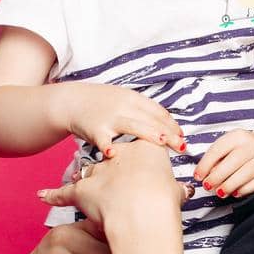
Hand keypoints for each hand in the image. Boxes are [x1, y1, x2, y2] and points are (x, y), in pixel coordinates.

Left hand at [37, 136, 192, 236]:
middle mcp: (118, 155)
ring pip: (86, 169)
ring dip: (82, 172)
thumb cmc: (164, 203)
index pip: (137, 145)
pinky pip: (64, 193)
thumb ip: (177, 190)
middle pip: (110, 152)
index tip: (133, 157)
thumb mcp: (176, 193)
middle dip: (109, 156)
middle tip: (106, 157)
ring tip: (76, 173)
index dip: (135, 151)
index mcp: (143, 149)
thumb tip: (188, 191)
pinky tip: (42, 195)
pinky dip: (53, 195)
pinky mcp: (81, 190)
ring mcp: (97, 172)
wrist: (145, 212)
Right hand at [53, 80, 186, 157]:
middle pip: (150, 119)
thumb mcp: (124, 100)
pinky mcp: (95, 129)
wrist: (71, 101)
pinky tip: (113, 154)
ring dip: (149, 134)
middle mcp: (124, 106)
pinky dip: (107, 147)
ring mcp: (110, 118)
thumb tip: (168, 127)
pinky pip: (103, 140)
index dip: (171, 123)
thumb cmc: (101, 104)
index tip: (182, 135)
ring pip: (132, 126)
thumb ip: (143, 112)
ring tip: (163, 142)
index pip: (157, 111)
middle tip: (182, 146)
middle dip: (168, 133)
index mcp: (133, 99)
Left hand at [193, 127, 253, 197]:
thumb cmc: (243, 149)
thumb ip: (216, 158)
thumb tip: (204, 175)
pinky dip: (242, 190)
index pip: (218, 150)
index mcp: (238, 136)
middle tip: (207, 186)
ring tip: (219, 192)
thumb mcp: (229, 146)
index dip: (205, 165)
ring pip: (244, 175)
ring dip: (228, 186)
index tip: (198, 176)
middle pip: (232, 163)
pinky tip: (234, 192)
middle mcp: (253, 145)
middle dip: (216, 177)